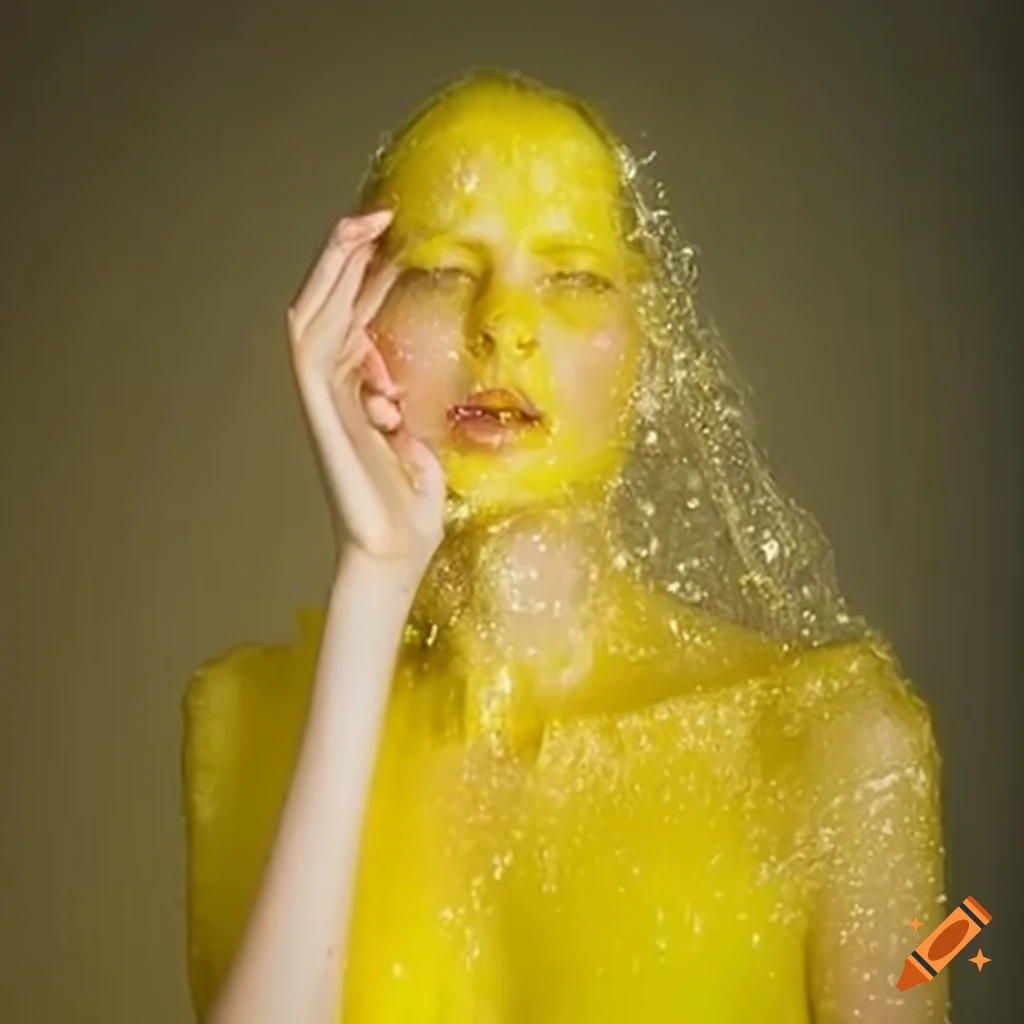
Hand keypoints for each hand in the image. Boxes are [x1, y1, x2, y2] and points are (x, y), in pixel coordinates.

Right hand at [287, 211, 443, 572]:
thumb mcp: (419, 454)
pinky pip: (311, 349)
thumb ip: (407, 424)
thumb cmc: (407, 516)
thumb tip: (402, 404)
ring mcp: (322, 402)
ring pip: (313, 317)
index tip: (401, 245)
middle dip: (349, 261)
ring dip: (333, 270)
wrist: (393, 555)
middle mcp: (333, 394)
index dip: (372, 284)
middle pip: (330, 310)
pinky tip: (347, 273)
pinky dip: (328, 307)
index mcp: (356, 400)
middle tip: (379, 216)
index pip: (356, 326)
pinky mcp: (320, 413)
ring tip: (361, 226)